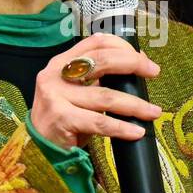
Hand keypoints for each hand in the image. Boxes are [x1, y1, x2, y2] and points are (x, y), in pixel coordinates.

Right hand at [31, 34, 162, 148]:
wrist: (39, 149)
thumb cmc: (64, 120)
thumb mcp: (77, 92)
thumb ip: (98, 78)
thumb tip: (136, 63)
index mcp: (61, 63)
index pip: (94, 43)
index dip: (122, 46)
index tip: (143, 58)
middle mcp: (55, 75)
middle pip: (101, 61)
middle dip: (133, 64)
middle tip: (154, 72)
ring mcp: (55, 96)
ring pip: (106, 96)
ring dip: (135, 105)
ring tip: (152, 112)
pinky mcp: (61, 118)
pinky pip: (100, 122)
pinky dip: (122, 127)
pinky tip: (136, 131)